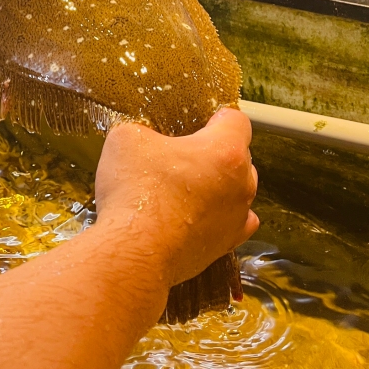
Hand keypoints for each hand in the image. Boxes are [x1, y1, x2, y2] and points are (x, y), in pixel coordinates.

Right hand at [94, 108, 258, 286]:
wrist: (134, 252)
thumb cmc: (136, 193)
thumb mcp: (126, 139)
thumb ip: (142, 130)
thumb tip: (142, 137)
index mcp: (225, 150)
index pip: (236, 119)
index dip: (214, 116)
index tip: (196, 122)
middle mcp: (241, 183)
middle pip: (237, 156)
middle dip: (211, 153)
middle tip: (176, 157)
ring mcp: (237, 216)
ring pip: (235, 190)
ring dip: (214, 186)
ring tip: (179, 190)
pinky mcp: (226, 244)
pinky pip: (231, 221)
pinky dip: (215, 216)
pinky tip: (190, 216)